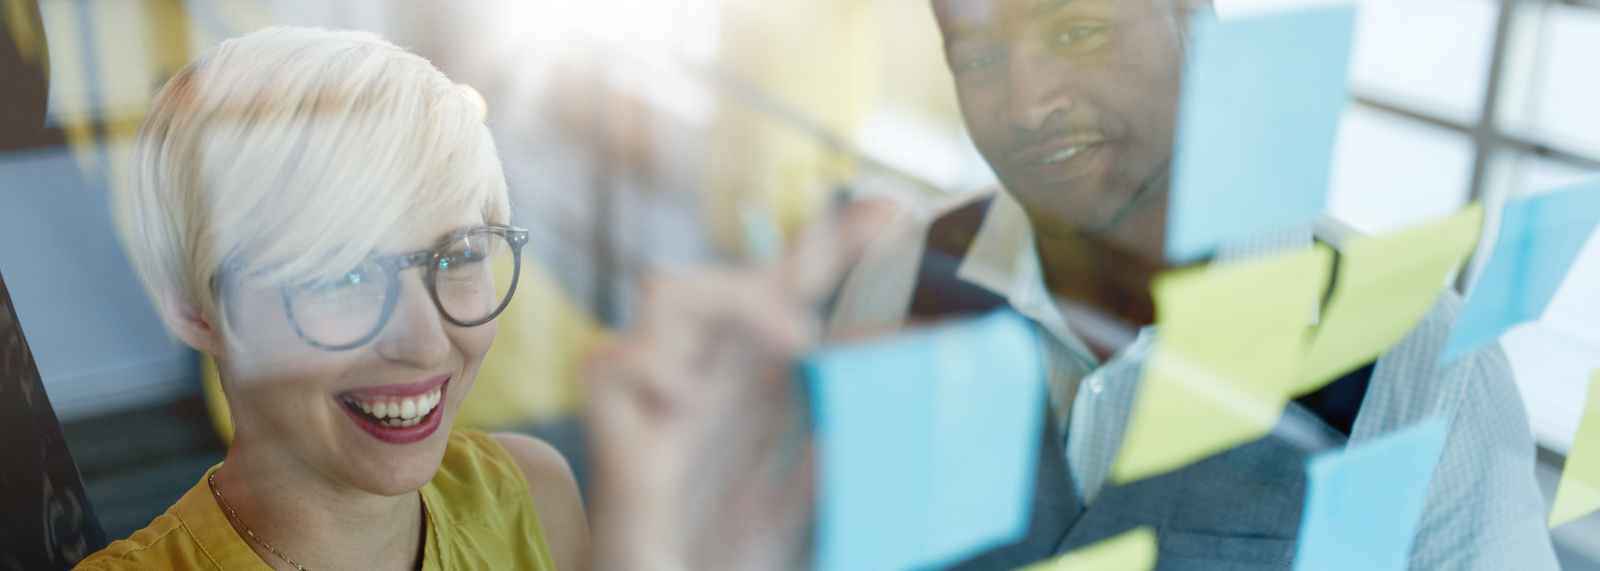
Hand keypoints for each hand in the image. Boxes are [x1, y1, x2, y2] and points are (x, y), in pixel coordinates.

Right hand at [583, 199, 898, 570]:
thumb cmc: (714, 550)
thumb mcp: (793, 497)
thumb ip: (825, 452)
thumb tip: (875, 388)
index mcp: (745, 380)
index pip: (786, 291)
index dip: (832, 244)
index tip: (890, 207)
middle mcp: (698, 372)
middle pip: (729, 274)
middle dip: (782, 269)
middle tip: (818, 332)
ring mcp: (652, 390)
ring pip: (668, 290)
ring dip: (729, 302)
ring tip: (787, 343)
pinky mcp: (610, 420)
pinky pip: (612, 359)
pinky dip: (651, 366)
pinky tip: (686, 402)